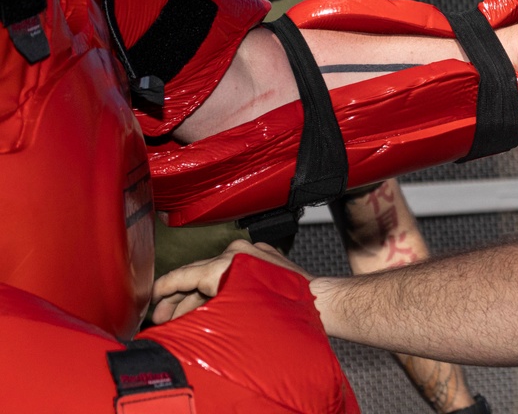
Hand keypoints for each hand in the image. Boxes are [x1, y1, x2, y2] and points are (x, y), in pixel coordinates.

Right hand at [151, 239, 312, 322]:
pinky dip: (219, 287)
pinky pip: (232, 270)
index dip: (163, 289)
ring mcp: (250, 252)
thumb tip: (178, 316)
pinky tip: (211, 304)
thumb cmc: (279, 309)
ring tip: (184, 318)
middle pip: (197, 276)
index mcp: (226, 262)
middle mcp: (236, 252)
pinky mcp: (261, 257)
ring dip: (198, 296)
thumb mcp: (228, 312)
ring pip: (213, 274)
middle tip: (163, 318)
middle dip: (177, 299)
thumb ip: (199, 309)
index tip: (150, 300)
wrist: (314, 301)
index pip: (184, 274)